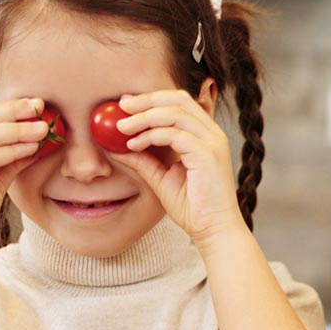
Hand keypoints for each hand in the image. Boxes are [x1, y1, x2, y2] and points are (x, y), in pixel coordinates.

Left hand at [104, 89, 247, 244]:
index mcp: (205, 136)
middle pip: (178, 99)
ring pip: (175, 112)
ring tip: (121, 127)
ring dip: (144, 117)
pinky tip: (133, 145)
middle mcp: (212, 134)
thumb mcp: (161, 178)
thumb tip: (117, 147)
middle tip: (121, 107)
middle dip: (146, 100)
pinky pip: (175, 134)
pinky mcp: (208, 154)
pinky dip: (150, 135)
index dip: (151, 99)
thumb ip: (143, 160)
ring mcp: (213, 142)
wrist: (213, 230)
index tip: (125, 105)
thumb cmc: (194, 209)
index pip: (180, 103)